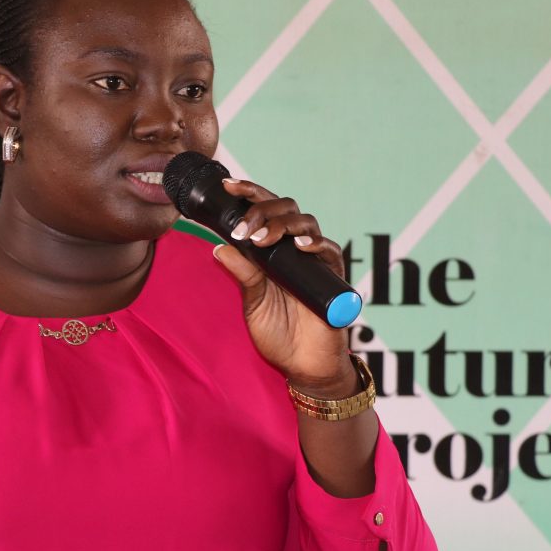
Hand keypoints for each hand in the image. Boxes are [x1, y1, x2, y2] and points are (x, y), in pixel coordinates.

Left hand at [210, 178, 358, 395]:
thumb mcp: (252, 303)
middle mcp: (294, 249)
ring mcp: (314, 260)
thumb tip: (218, 247)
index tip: (227, 185)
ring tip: (262, 239)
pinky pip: (329, 251)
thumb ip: (242, 274)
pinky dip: (316, 244)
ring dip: (281, 225)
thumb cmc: (279, 334)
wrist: (303, 365)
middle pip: (285, 208)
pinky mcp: (332, 276)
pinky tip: (300, 246)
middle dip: (261, 209)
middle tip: (244, 227)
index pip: (264, 211)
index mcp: (273, 250)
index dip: (248, 194)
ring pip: (305, 222)